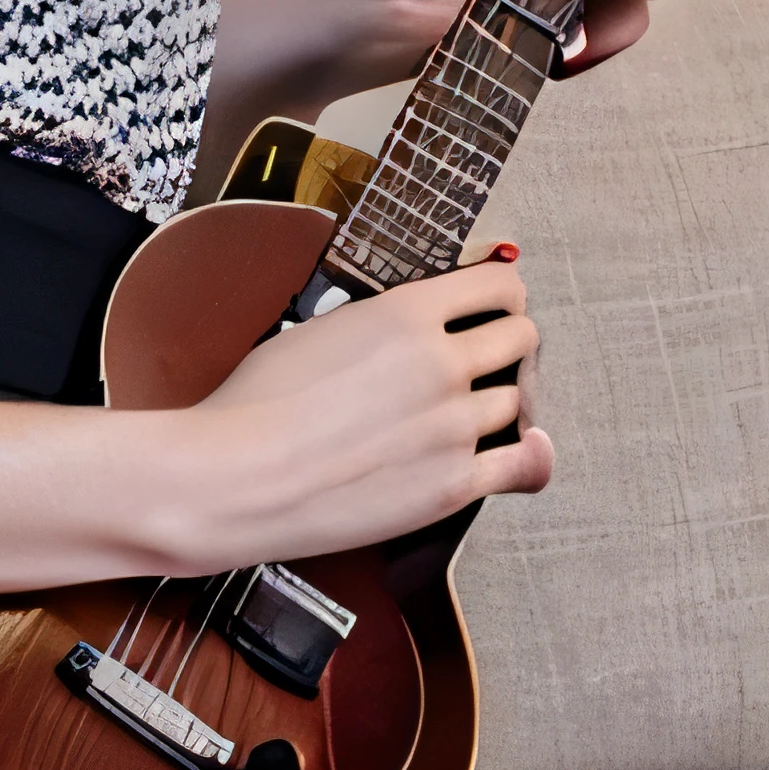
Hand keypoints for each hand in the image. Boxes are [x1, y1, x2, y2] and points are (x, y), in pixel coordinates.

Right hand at [171, 252, 549, 569]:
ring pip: (518, 400)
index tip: (494, 306)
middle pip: (520, 339)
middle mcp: (442, 363)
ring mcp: (454, 426)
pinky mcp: (455, 484)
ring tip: (470, 409)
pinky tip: (522, 449)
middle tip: (487, 357)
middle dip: (508, 343)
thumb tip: (419, 327)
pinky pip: (526, 463)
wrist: (240, 476)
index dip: (501, 294)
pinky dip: (528, 454)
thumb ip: (386, 326)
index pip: (498, 285)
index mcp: (406, 313)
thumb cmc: (258, 403)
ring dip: (499, 400)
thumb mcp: (322, 329)